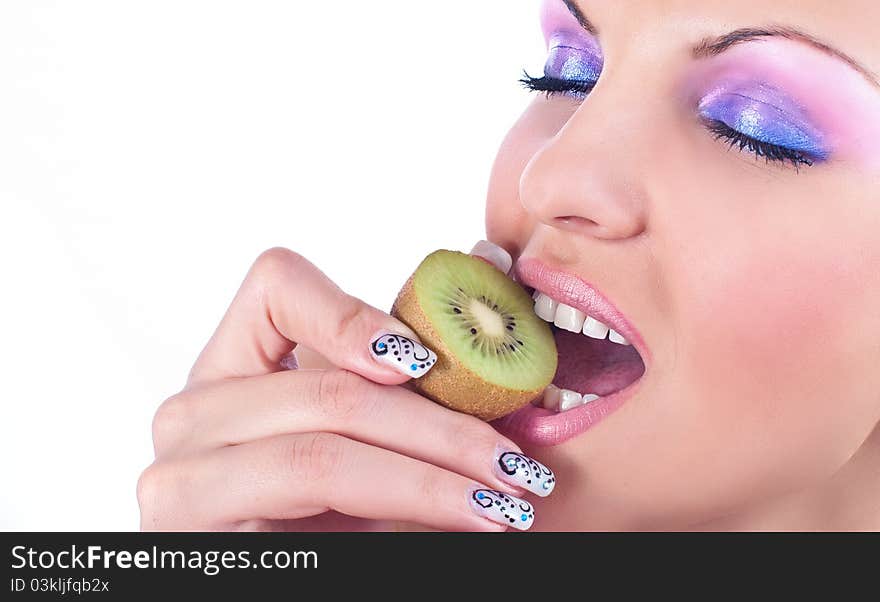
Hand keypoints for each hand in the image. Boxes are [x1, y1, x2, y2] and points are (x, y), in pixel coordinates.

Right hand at [137, 244, 554, 530]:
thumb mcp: (361, 434)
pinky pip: (306, 518)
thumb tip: (490, 261)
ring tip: (502, 505)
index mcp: (231, 367)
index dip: (352, 313)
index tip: (425, 361)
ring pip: (319, 459)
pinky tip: (451, 528)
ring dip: (429, 482)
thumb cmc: (328, 507)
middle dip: (440, 430)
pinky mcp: (192, 544)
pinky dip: (394, 521)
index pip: (275, 287)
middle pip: (328, 392)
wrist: (282, 577)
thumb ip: (404, 374)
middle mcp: (192, 413)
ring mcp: (181, 481)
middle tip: (517, 465)